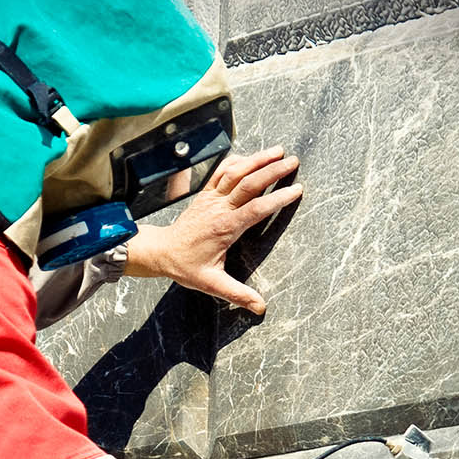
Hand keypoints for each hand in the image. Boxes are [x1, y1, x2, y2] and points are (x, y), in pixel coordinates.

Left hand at [123, 146, 302, 314]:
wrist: (160, 252)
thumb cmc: (186, 267)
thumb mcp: (211, 284)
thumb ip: (237, 294)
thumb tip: (261, 307)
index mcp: (224, 228)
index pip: (256, 209)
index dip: (277, 198)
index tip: (297, 190)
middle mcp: (218, 208)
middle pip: (249, 183)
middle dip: (273, 170)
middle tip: (294, 162)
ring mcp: (211, 198)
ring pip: (235, 172)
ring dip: (257, 159)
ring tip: (279, 151)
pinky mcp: (204, 194)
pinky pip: (221, 172)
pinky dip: (237, 161)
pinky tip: (251, 157)